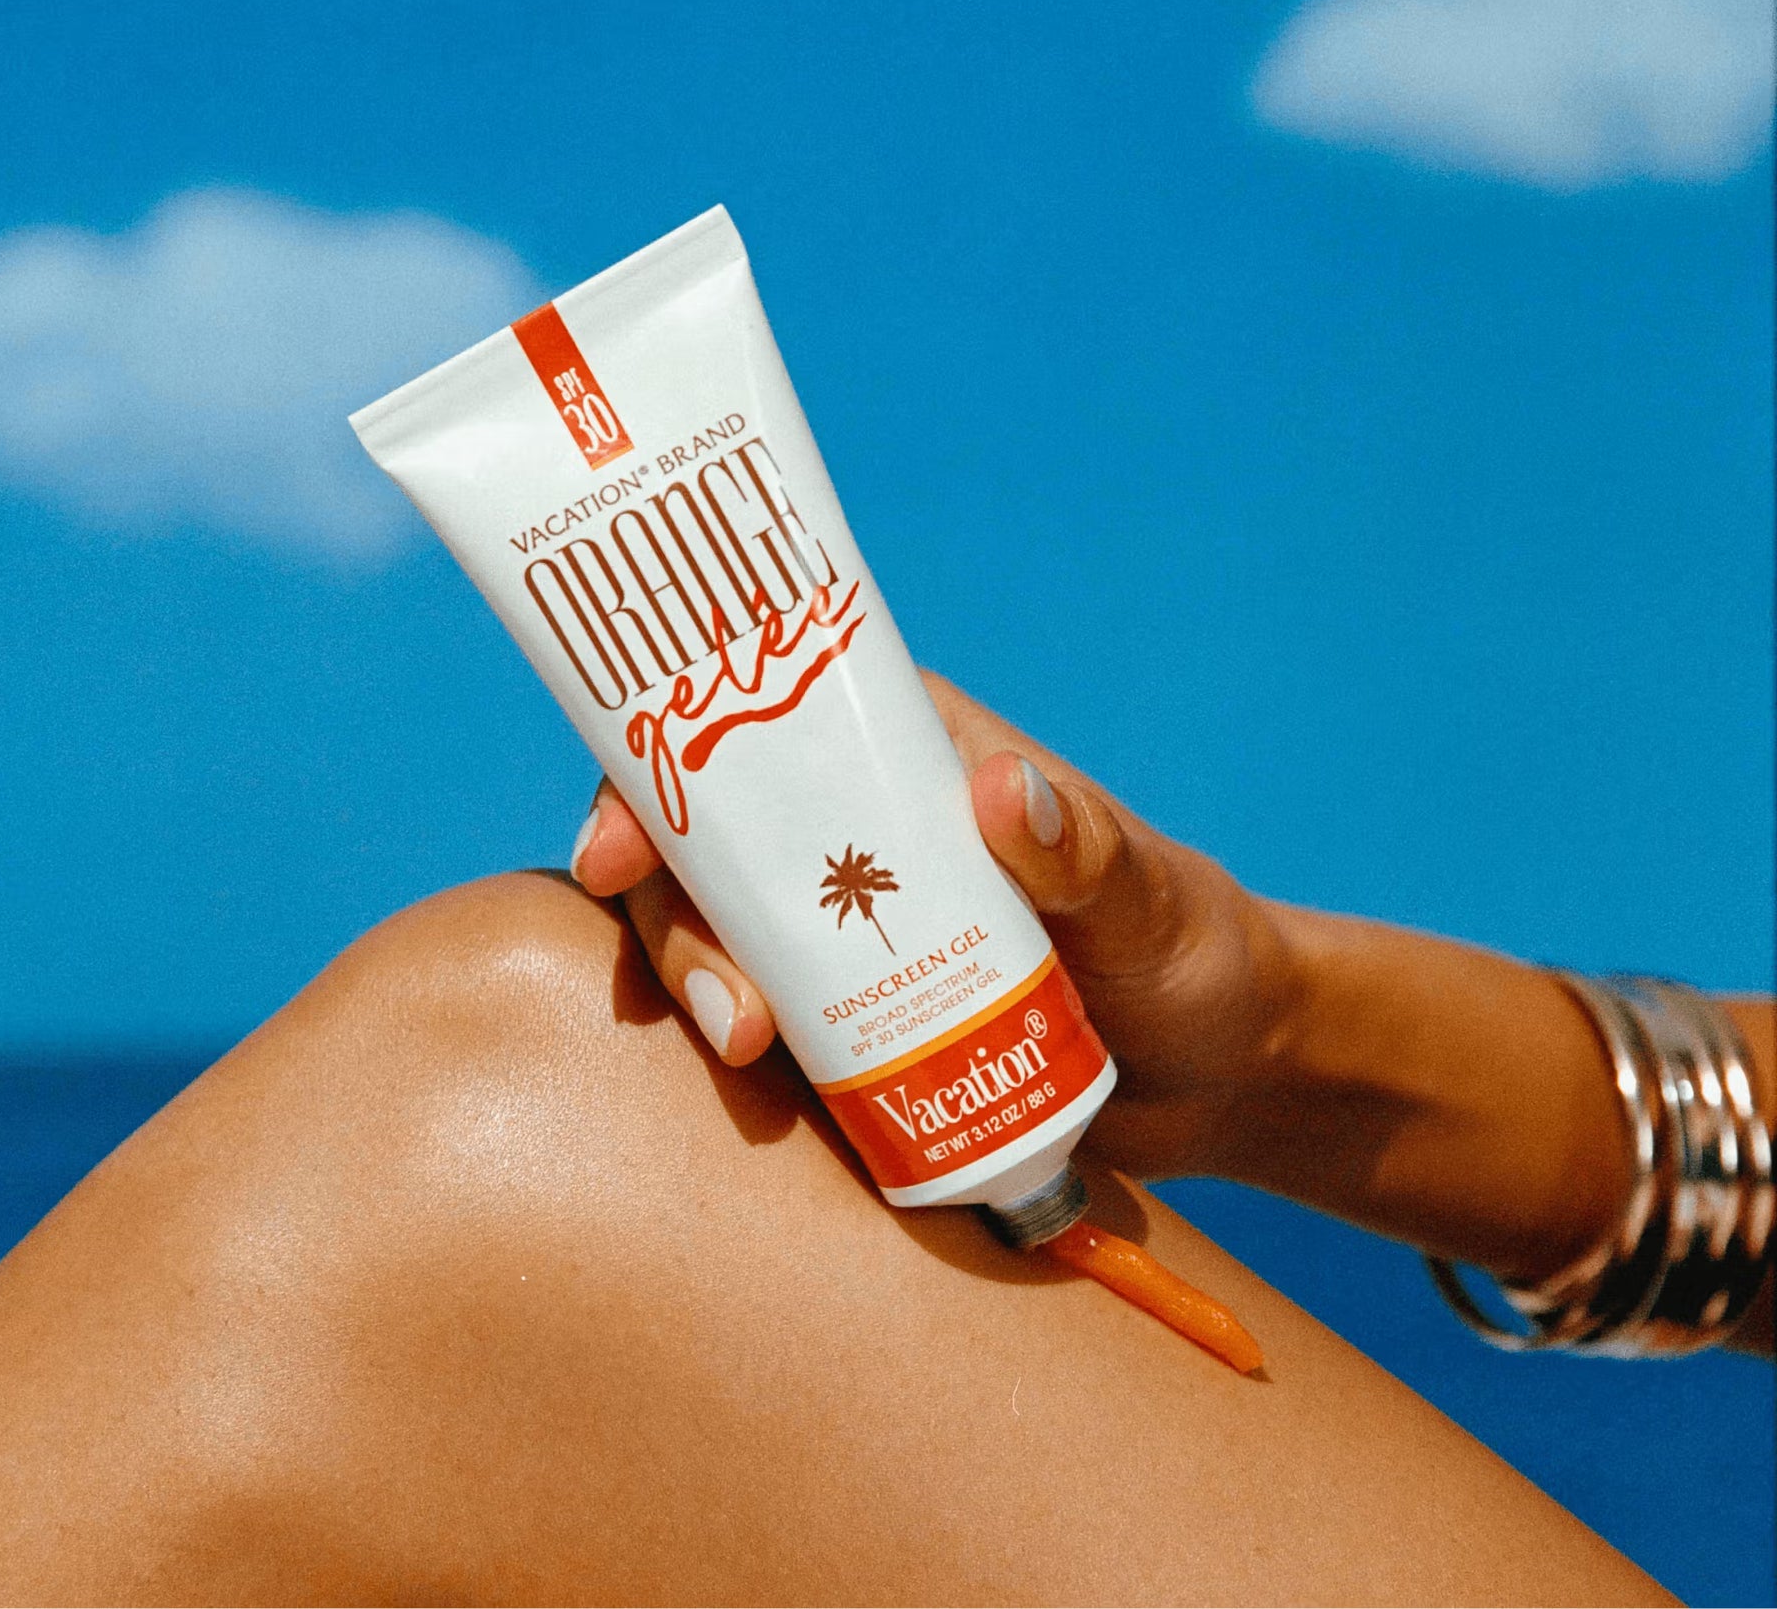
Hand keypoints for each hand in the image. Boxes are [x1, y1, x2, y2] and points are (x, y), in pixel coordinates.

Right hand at [570, 671, 1307, 1177]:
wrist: (1217, 1073)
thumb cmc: (1190, 949)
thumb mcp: (1146, 898)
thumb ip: (1088, 851)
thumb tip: (1009, 792)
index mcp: (910, 759)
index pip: (762, 730)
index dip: (664, 767)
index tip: (617, 850)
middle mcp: (858, 835)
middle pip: (711, 848)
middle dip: (681, 923)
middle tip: (731, 1016)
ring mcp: (847, 933)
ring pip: (724, 940)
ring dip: (708, 992)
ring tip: (751, 1060)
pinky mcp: (855, 1022)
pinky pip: (769, 1027)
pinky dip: (744, 1058)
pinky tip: (762, 1104)